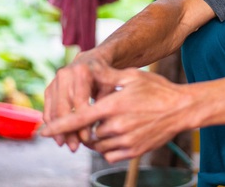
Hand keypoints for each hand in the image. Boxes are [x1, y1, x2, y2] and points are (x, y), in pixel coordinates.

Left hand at [41, 60, 192, 162]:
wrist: (181, 109)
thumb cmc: (157, 89)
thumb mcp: (132, 76)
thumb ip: (107, 76)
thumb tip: (88, 70)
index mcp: (113, 105)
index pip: (78, 118)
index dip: (58, 126)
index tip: (43, 131)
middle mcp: (117, 126)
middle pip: (87, 133)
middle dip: (86, 128)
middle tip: (95, 118)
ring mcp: (126, 141)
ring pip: (98, 145)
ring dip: (96, 137)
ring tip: (109, 123)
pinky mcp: (134, 152)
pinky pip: (109, 155)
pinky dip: (107, 148)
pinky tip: (116, 134)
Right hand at [43, 54, 112, 151]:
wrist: (94, 61)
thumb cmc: (106, 77)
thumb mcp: (111, 86)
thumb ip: (104, 103)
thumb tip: (99, 128)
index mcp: (83, 71)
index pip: (80, 101)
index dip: (83, 122)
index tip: (87, 138)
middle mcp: (65, 73)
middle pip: (64, 108)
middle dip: (68, 130)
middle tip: (75, 148)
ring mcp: (55, 80)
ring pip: (53, 110)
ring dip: (58, 130)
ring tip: (66, 145)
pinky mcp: (50, 88)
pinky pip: (48, 109)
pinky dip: (52, 124)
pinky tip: (59, 137)